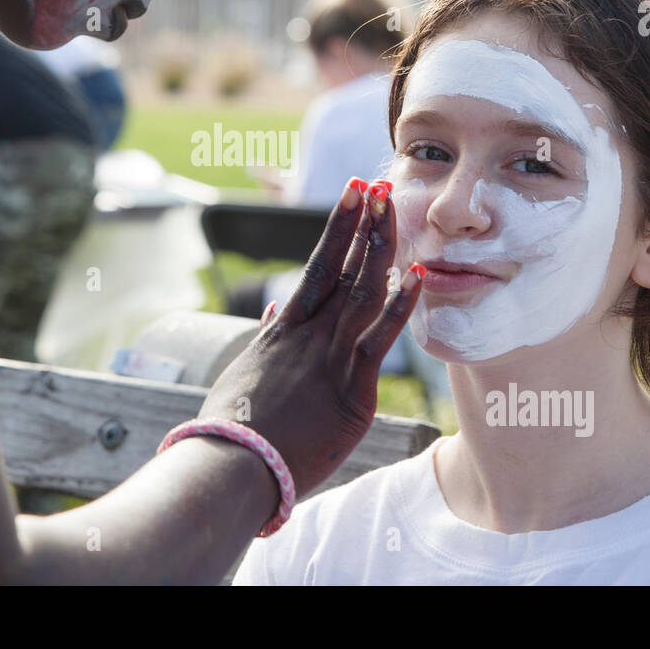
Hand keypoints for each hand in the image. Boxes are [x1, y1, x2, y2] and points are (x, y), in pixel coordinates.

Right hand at [198, 178, 421, 497]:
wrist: (230, 466)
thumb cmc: (233, 431)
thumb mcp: (244, 375)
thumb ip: (266, 341)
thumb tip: (273, 313)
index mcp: (283, 332)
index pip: (317, 269)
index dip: (338, 230)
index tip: (353, 197)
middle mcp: (307, 334)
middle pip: (340, 266)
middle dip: (361, 222)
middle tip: (376, 182)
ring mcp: (328, 357)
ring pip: (360, 289)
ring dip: (379, 244)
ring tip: (391, 205)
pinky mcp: (348, 388)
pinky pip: (380, 338)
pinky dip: (401, 305)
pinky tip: (419, 274)